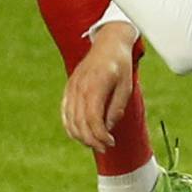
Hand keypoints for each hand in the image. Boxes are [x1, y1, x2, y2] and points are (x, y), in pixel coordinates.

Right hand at [62, 25, 137, 150]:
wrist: (108, 44)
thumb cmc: (120, 66)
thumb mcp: (126, 87)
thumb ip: (116, 108)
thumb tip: (107, 128)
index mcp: (96, 85)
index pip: (92, 118)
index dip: (100, 135)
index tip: (111, 143)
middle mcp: (80, 87)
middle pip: (80, 122)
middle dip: (92, 140)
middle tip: (104, 147)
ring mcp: (72, 87)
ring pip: (70, 120)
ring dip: (81, 136)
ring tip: (94, 143)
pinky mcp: (69, 88)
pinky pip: (65, 112)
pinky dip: (70, 126)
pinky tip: (80, 134)